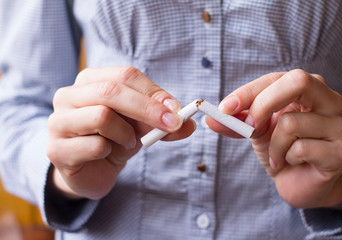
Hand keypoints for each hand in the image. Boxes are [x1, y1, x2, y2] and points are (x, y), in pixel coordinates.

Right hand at [47, 66, 195, 199]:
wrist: (91, 169)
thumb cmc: (115, 139)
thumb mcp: (141, 125)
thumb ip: (163, 122)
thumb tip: (188, 123)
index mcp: (90, 81)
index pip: (124, 75)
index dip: (153, 92)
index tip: (177, 110)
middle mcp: (69, 95)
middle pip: (111, 91)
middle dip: (147, 109)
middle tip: (172, 125)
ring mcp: (59, 122)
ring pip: (102, 116)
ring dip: (126, 134)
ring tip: (127, 142)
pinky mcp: (56, 149)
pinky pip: (94, 146)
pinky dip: (110, 152)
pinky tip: (105, 155)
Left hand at [208, 69, 341, 208]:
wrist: (299, 181)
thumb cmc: (280, 147)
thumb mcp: (255, 129)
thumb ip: (236, 121)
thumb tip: (210, 118)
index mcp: (307, 89)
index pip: (276, 79)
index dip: (248, 92)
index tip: (225, 108)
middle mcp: (328, 100)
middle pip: (298, 82)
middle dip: (263, 104)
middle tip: (249, 126)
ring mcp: (339, 125)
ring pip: (291, 123)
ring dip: (272, 145)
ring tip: (277, 154)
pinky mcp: (341, 153)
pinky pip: (301, 148)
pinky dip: (285, 158)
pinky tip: (290, 163)